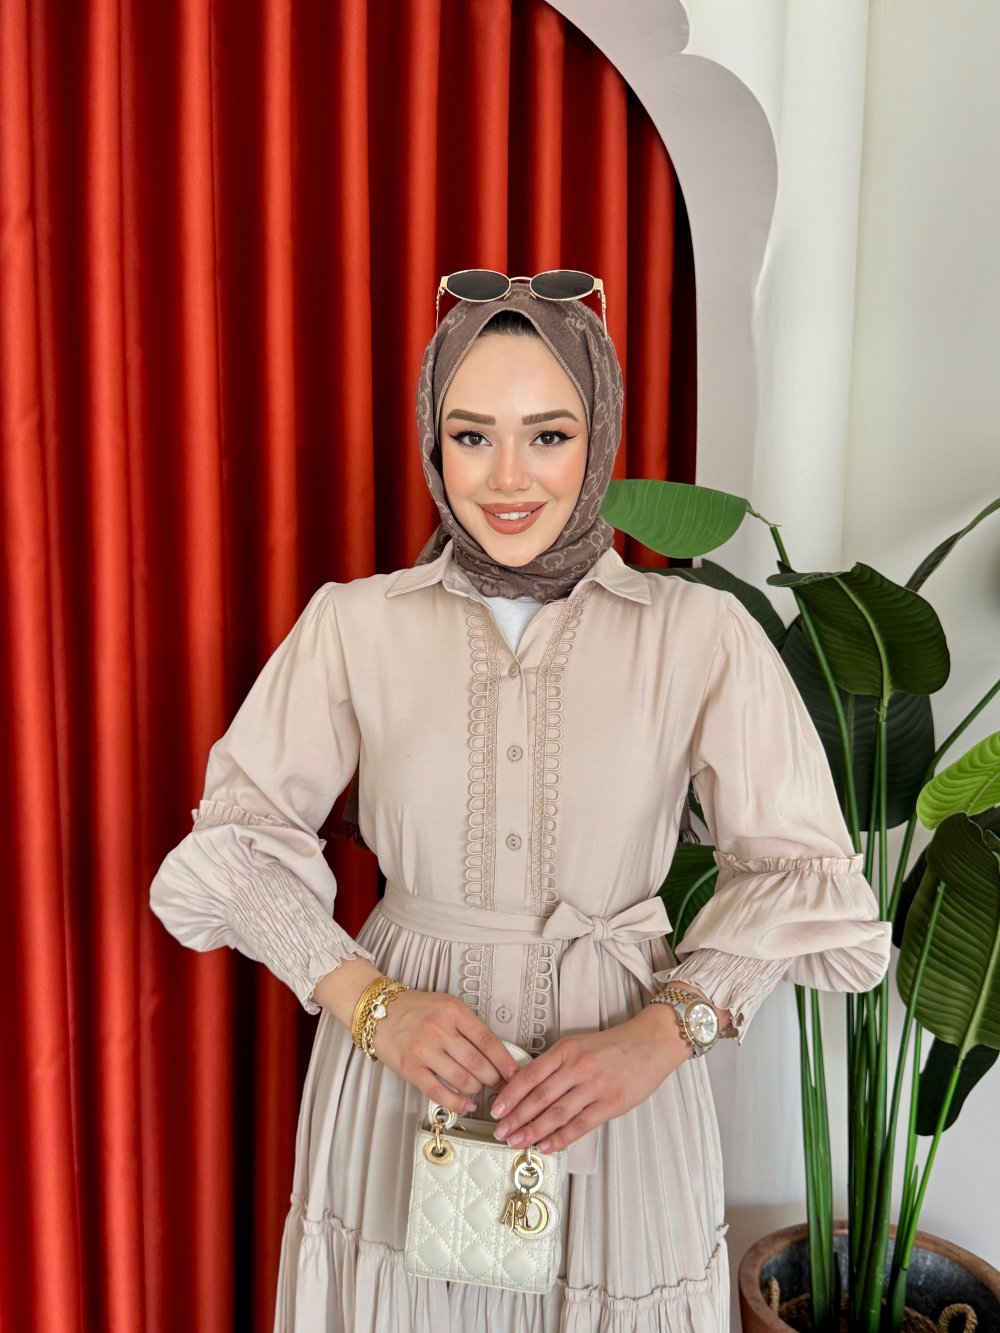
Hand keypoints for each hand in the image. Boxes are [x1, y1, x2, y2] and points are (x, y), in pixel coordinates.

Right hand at [372, 989, 521, 1115]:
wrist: (379, 1011)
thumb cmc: (415, 1009)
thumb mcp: (447, 1006)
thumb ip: (469, 1027)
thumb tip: (496, 1054)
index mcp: (454, 1011)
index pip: (488, 1041)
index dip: (505, 1061)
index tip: (514, 1074)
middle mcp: (440, 1029)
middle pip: (479, 1064)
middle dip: (494, 1079)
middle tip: (499, 1085)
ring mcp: (424, 1050)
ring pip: (463, 1080)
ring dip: (475, 1090)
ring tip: (477, 1089)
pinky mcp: (411, 1068)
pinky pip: (440, 1093)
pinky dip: (457, 1103)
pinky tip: (465, 1104)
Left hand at [486, 1003, 691, 1153]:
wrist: (652, 1042)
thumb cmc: (615, 1045)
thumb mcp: (580, 1044)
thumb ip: (556, 1063)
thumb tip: (527, 1086)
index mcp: (567, 1049)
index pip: (531, 1075)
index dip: (511, 1095)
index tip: (497, 1110)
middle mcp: (578, 1067)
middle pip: (539, 1097)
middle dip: (516, 1118)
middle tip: (501, 1132)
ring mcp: (595, 1086)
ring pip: (556, 1113)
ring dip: (533, 1131)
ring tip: (517, 1143)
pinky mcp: (611, 1104)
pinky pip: (580, 1125)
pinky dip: (560, 1138)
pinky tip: (546, 1146)